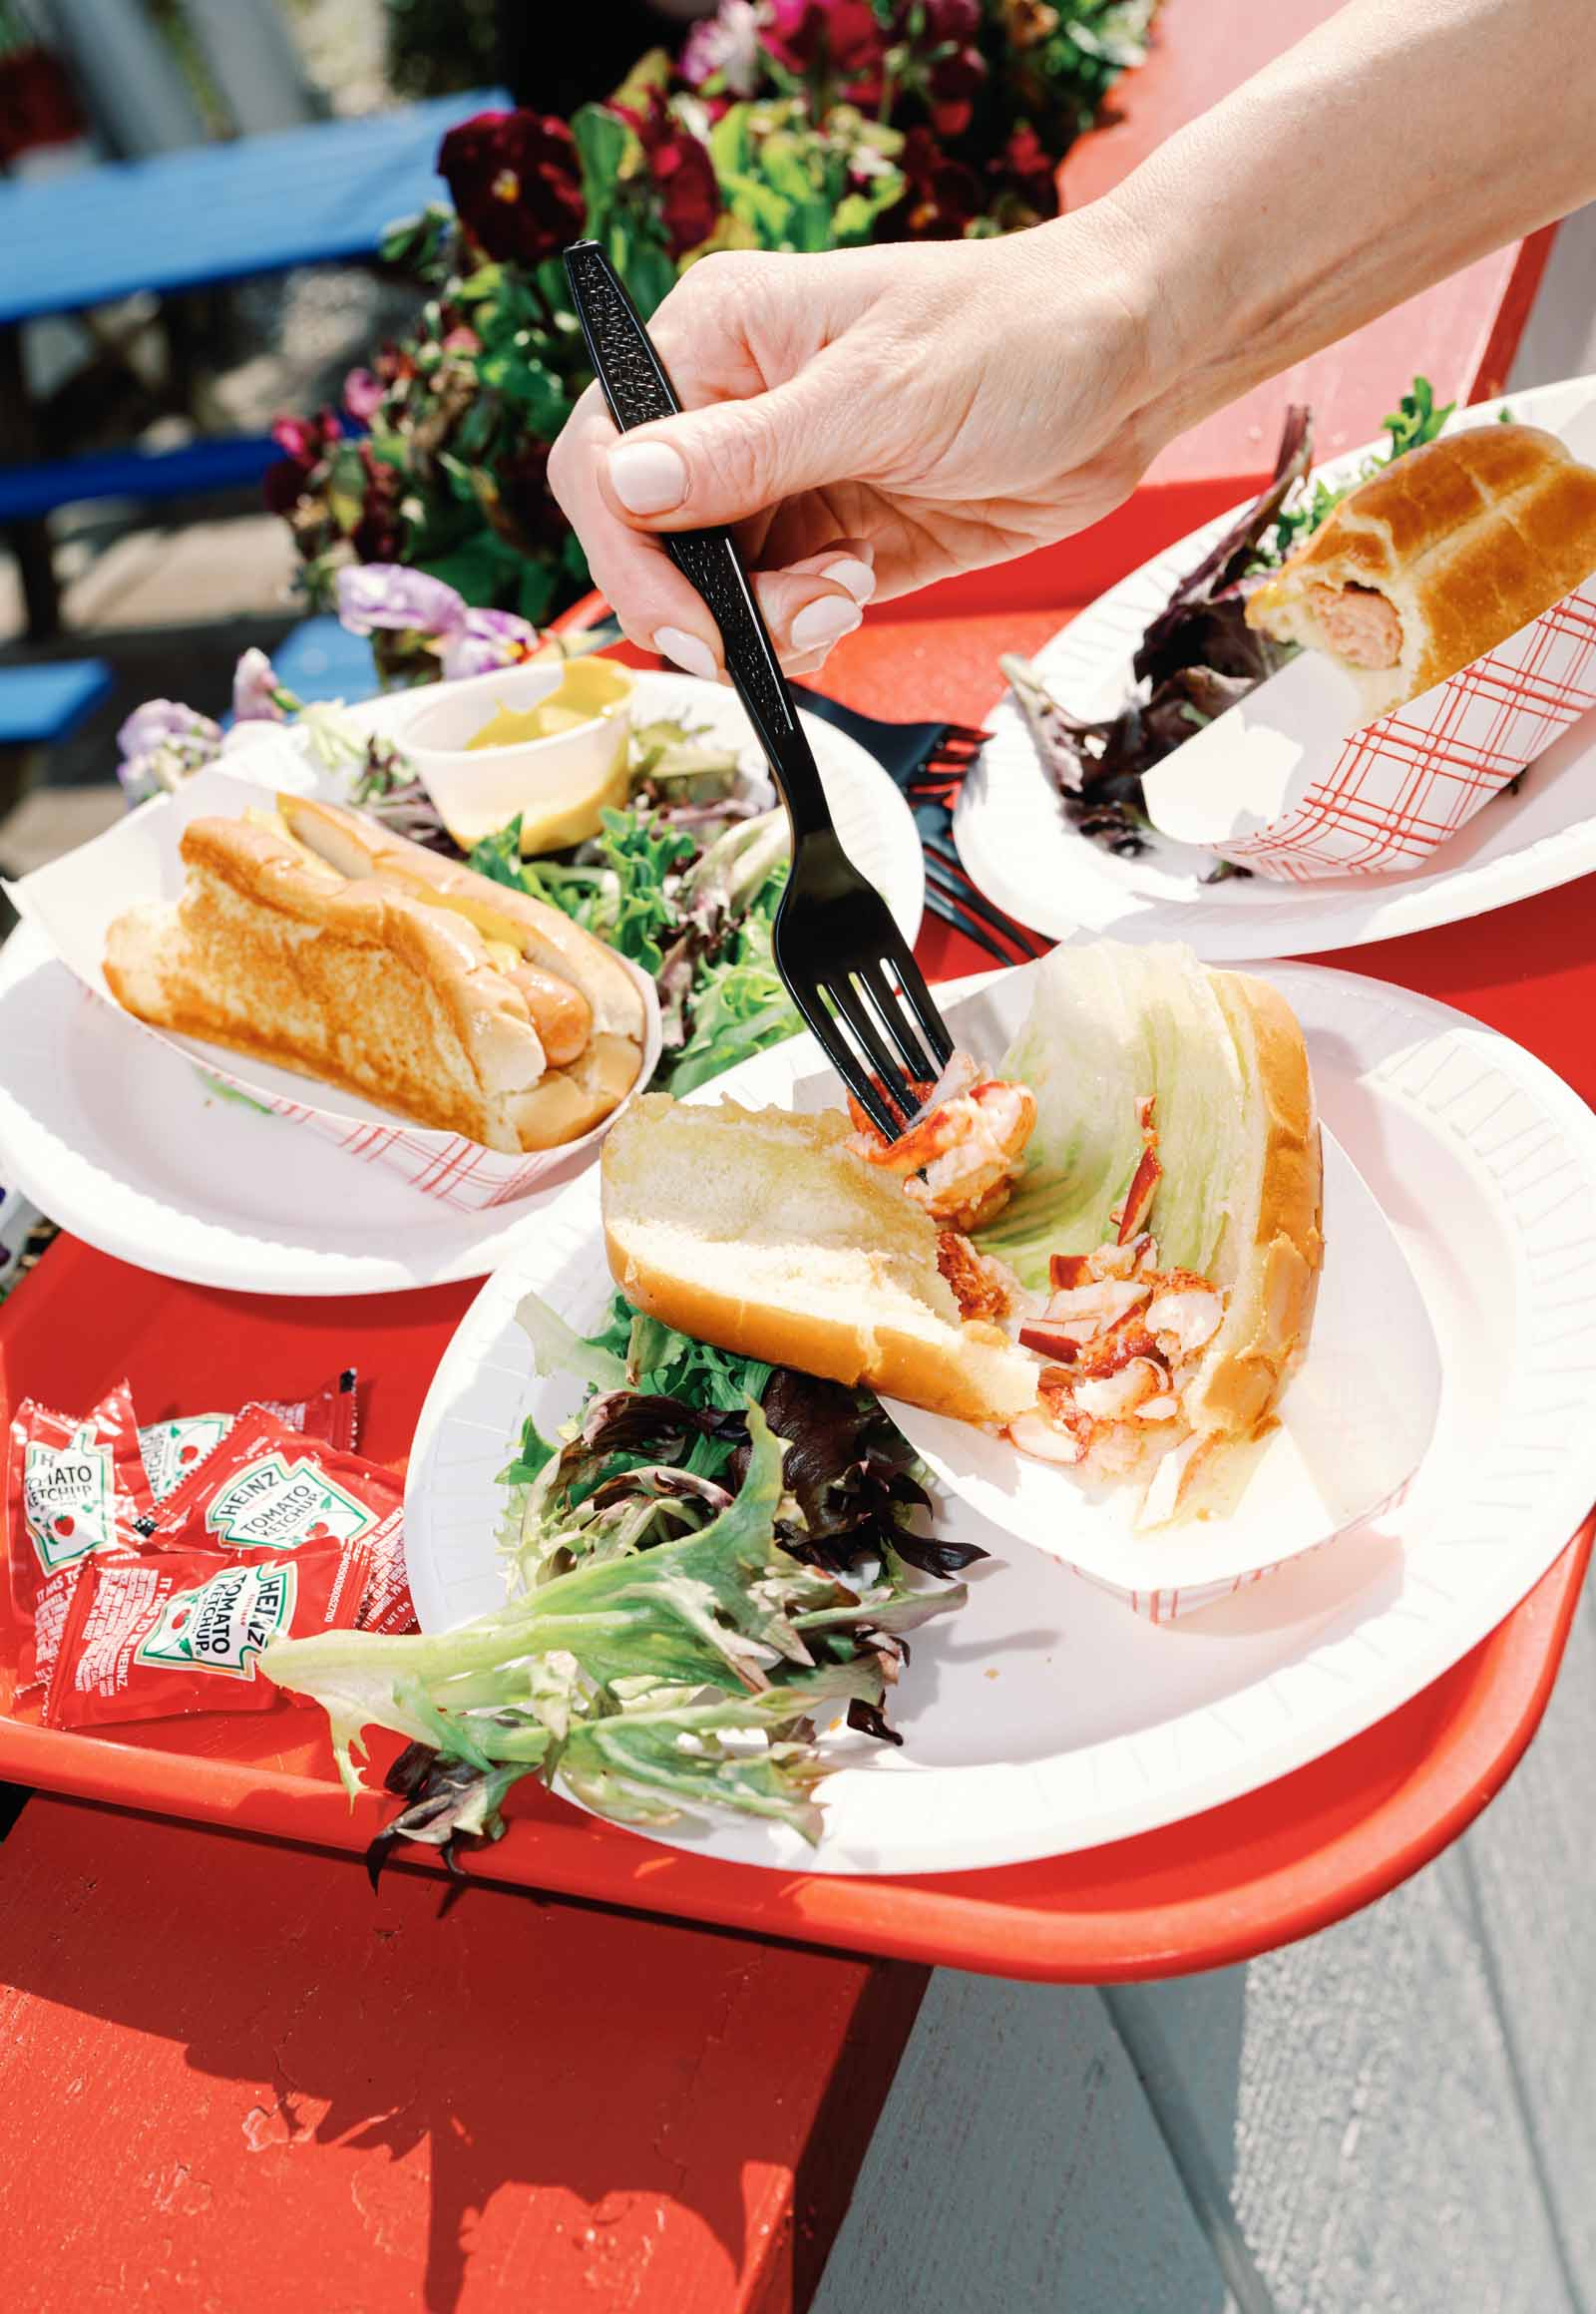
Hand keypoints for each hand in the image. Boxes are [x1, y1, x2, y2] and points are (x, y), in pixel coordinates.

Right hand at [547, 215, 1157, 677]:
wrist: (1130, 367)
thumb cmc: (1018, 335)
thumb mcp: (879, 396)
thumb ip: (749, 451)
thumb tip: (625, 484)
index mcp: (716, 341)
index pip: (605, 459)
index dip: (626, 552)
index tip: (689, 618)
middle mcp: (733, 413)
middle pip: (649, 545)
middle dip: (709, 604)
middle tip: (789, 621)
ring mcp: (782, 482)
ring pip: (713, 594)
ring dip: (766, 624)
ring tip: (850, 589)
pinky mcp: (832, 540)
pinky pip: (777, 615)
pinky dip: (804, 634)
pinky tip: (858, 597)